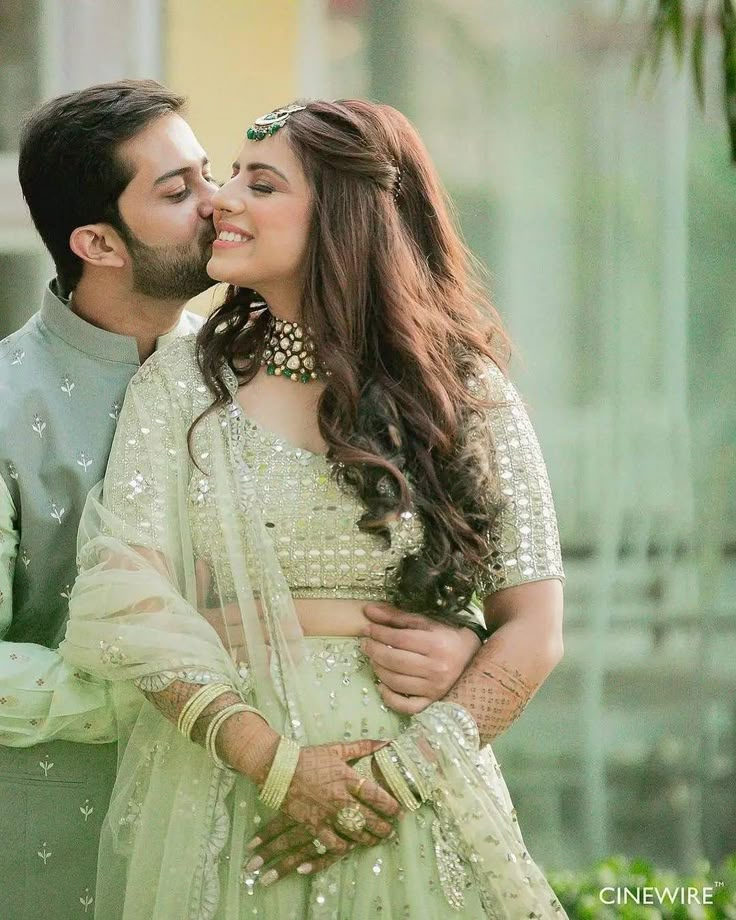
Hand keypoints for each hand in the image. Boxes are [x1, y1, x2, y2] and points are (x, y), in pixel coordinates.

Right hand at [243, 739, 401, 886]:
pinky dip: (343, 848)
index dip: (392, 807)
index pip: (378, 796)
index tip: (399, 811)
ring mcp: (327, 814)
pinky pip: (333, 844)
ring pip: (355, 835)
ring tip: (375, 840)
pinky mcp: (314, 826)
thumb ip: (364, 746)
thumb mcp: (337, 749)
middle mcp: (341, 799)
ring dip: (369, 840)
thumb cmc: (310, 758)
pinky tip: (349, 846)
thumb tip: (387, 741)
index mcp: (348, 778)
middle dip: (384, 828)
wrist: (279, 769)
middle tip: (390, 831)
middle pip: (371, 820)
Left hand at [361, 603, 481, 713]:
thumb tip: (368, 611)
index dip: (378, 633)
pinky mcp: (433, 702)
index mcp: (436, 644)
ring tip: (373, 659)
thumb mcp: (426, 622)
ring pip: (396, 682)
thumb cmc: (448, 636)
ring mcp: (435, 688)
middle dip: (374, 651)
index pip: (399, 639)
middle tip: (365, 644)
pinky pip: (407, 706)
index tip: (367, 629)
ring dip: (378, 670)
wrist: (474, 657)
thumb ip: (397, 617)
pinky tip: (381, 686)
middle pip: (395, 661)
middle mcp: (437, 668)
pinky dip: (390, 698)